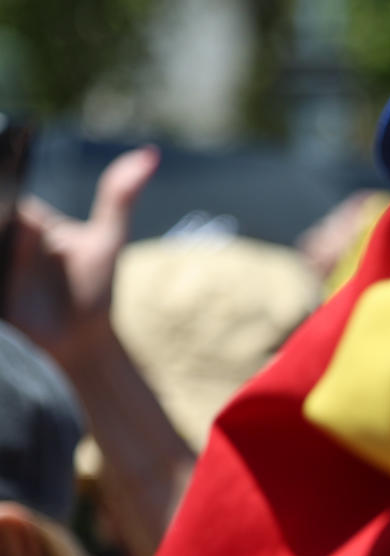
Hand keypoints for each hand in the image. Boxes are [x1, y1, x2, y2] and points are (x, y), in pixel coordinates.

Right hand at [7, 145, 158, 367]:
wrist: (81, 341)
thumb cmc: (94, 288)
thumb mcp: (107, 241)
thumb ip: (119, 197)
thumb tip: (150, 154)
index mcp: (22, 217)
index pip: (3, 192)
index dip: (3, 190)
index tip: (24, 215)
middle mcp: (2, 235)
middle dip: (4, 222)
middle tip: (22, 229)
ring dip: (1, 249)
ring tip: (12, 256)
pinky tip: (5, 276)